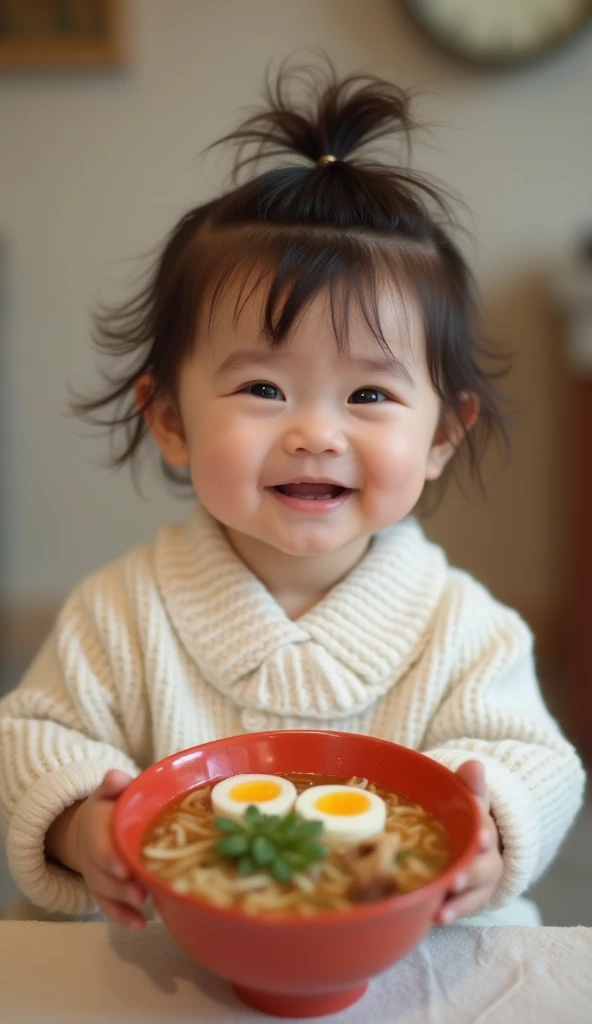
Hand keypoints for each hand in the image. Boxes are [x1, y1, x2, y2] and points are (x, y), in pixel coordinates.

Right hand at [73, 770, 146, 928]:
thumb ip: (114, 784)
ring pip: (105, 891)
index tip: (123, 866)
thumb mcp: (111, 790)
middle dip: (120, 884)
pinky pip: (110, 906)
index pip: (98, 841)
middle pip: (102, 872)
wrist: (95, 824)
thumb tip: (115, 778)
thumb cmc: (114, 805)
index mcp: (95, 824)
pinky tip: (141, 924)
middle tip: (141, 892)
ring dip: (124, 902)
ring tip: (146, 905)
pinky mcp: (103, 889)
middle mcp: (91, 852)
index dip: (109, 856)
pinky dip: (123, 917)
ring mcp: (96, 873)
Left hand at [436, 760, 502, 924]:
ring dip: (461, 898)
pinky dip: (453, 911)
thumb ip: (468, 783)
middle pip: (484, 863)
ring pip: (477, 888)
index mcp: (482, 820)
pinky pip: (465, 906)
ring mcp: (481, 876)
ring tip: (443, 907)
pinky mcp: (472, 896)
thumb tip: (475, 764)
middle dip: (471, 871)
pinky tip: (436, 916)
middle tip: (455, 878)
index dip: (482, 832)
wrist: (473, 836)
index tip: (480, 835)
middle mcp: (487, 851)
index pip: (485, 820)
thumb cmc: (461, 814)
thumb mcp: (463, 795)